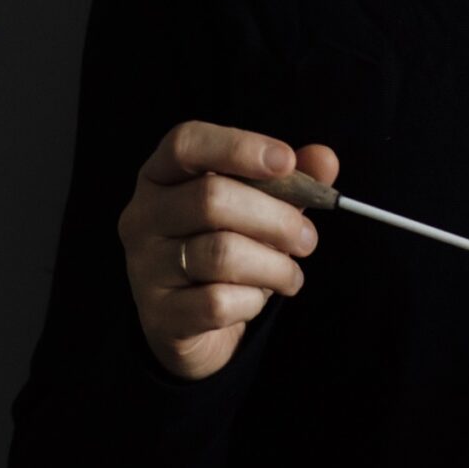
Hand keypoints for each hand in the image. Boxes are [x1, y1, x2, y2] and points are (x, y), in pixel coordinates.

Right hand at [116, 120, 338, 382]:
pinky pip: (217, 302)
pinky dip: (253, 301)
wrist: (192, 323)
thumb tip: (325, 159)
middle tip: (308, 238)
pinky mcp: (159, 314)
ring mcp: (145, 266)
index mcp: (161, 175)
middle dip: (276, 218)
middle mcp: (143, 215)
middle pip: (211, 199)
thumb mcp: (259, 207)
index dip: (237, 147)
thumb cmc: (225, 247)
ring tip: (291, 274)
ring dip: (274, 265)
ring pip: (221, 253)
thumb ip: (290, 180)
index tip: (286, 160)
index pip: (186, 144)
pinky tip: (257, 299)